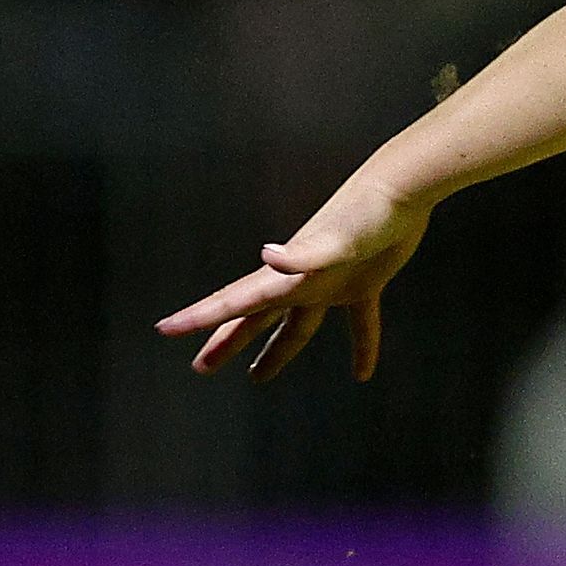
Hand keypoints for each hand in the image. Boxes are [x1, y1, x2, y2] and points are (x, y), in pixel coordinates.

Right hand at [156, 184, 433, 381]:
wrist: (401, 187)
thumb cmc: (366, 213)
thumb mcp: (334, 240)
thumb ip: (302, 253)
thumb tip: (265, 254)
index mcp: (285, 276)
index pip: (233, 302)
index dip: (198, 318)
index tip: (164, 329)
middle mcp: (299, 280)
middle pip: (254, 319)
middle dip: (226, 343)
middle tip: (200, 367)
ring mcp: (330, 281)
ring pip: (295, 326)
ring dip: (277, 352)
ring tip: (258, 377)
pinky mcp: (362, 282)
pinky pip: (358, 323)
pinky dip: (361, 347)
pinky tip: (363, 373)